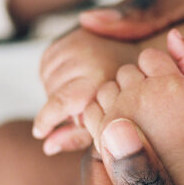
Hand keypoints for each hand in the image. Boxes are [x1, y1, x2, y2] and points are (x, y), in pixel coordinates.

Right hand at [33, 29, 137, 153]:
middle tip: (79, 109)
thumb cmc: (127, 95)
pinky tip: (72, 78)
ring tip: (78, 92)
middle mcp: (85, 57)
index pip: (59, 102)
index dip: (46, 120)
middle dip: (59, 107)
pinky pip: (46, 63)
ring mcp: (76, 43)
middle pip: (51, 93)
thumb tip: (47, 147)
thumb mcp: (107, 120)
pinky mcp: (68, 36)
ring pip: (46, 78)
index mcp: (98, 79)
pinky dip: (53, 74)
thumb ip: (77, 135)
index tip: (40, 132)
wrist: (143, 54)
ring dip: (55, 89)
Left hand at [82, 30, 183, 170]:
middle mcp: (142, 95)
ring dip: (117, 96)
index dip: (155, 69)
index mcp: (168, 82)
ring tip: (134, 113)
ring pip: (107, 87)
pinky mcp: (103, 131)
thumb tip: (173, 33)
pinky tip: (118, 122)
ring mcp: (120, 113)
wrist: (181, 169)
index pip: (149, 56)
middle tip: (149, 103)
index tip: (161, 88)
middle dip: (135, 83)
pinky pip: (92, 107)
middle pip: (126, 71)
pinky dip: (102, 112)